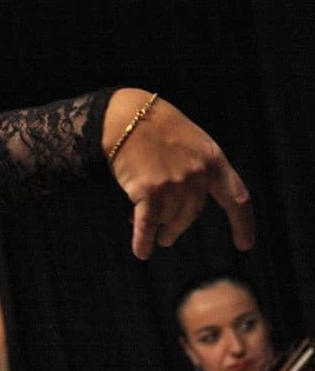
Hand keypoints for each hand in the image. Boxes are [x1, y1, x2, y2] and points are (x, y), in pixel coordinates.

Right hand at [105, 88, 253, 259]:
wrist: (126, 118)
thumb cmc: (154, 128)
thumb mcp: (189, 143)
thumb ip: (196, 171)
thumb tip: (182, 208)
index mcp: (213, 160)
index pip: (236, 198)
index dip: (242, 224)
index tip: (244, 245)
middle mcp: (198, 174)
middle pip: (191, 214)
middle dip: (178, 228)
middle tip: (168, 239)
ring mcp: (175, 183)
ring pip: (168, 218)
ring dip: (157, 226)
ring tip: (145, 228)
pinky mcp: (149, 191)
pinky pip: (147, 224)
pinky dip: (143, 240)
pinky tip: (142, 252)